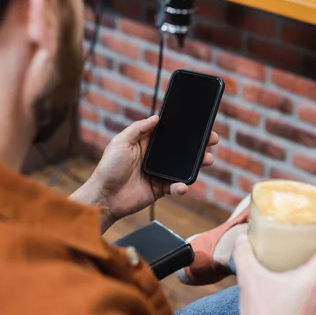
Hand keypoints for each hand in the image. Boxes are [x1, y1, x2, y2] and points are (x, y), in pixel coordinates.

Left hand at [72, 116, 217, 231]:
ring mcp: (158, 173)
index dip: (183, 129)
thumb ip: (138, 129)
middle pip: (180, 149)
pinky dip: (181, 186)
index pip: (168, 133)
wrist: (104, 197)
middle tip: (211, 140)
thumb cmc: (108, 168)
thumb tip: (156, 117)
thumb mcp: (120, 142)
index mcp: (145, 143)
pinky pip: (175, 186)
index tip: (198, 124)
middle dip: (197, 145)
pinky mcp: (159, 189)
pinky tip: (184, 185)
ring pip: (182, 167)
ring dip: (196, 164)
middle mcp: (154, 157)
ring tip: (207, 159)